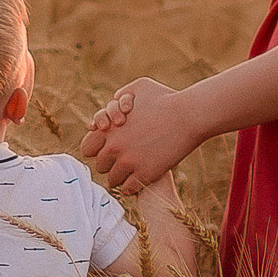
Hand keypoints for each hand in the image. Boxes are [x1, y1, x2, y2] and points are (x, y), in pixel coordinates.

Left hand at [82, 77, 191, 191]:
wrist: (190, 116)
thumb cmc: (167, 98)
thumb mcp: (140, 87)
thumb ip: (122, 95)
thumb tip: (113, 102)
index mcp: (108, 129)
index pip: (87, 148)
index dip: (95, 149)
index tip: (104, 149)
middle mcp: (115, 148)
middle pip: (100, 166)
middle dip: (108, 164)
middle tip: (117, 163)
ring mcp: (130, 163)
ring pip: (113, 180)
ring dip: (119, 177)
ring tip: (127, 174)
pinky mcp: (145, 175)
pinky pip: (128, 189)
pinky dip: (131, 187)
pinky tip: (138, 181)